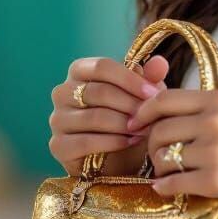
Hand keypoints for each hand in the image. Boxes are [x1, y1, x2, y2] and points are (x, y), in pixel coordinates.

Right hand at [48, 54, 169, 175]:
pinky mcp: (58, 146)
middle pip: (99, 92)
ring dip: (125, 124)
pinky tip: (130, 141)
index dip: (130, 79)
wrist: (120, 155)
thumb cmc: (130, 115)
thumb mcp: (143, 94)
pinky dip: (113, 141)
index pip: (102, 67)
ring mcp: (57, 119)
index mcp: (80, 71)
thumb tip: (160, 63)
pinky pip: (86, 141)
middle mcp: (62, 92)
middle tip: (151, 116)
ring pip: (94, 117)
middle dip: (130, 104)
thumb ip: (151, 77)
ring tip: (145, 129)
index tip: (153, 94)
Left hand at [126, 87, 217, 218]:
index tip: (135, 126)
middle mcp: (216, 120)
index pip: (164, 99)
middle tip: (161, 159)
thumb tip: (153, 114)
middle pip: (158, 131)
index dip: (143, 113)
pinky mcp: (217, 180)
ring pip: (162, 159)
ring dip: (161, 170)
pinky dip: (166, 189)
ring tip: (174, 175)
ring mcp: (216, 150)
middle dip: (151, 147)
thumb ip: (202, 111)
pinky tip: (172, 190)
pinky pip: (172, 184)